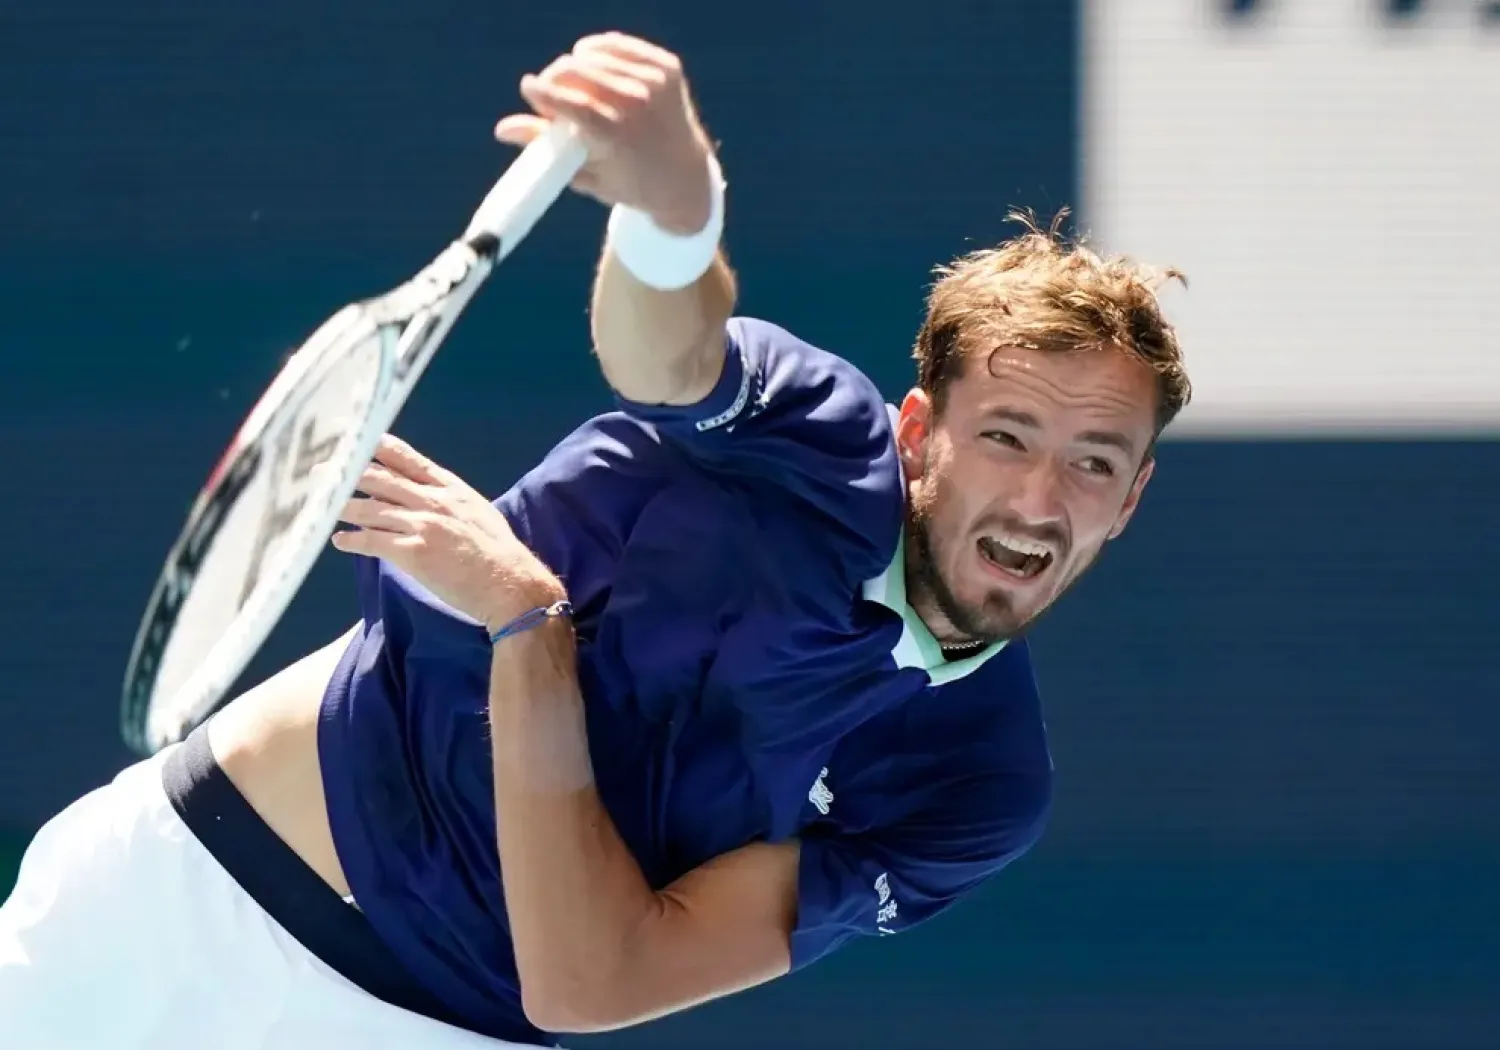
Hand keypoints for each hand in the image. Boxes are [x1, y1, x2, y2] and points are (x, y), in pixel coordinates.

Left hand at [330, 435, 564, 631]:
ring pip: (371, 509)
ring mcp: (422, 525)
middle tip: (318, 471)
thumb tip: (426, 498)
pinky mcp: (413, 552)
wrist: (509, 583)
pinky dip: (353, 540)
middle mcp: (433, 500)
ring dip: (342, 506)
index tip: (355, 439)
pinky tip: (339, 540)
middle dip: (347, 473)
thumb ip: (450, 500)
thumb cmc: (498, 552)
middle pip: (381, 479)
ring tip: (320, 506)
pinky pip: (373, 542)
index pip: (408, 459)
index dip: (379, 448)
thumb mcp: (478, 511)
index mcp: (449, 488)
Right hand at [495, 32, 716, 233]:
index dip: (542, 91)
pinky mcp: (666, 67)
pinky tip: (594, 66)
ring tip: (575, 87)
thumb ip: (545, 148)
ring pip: (592, 53)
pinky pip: (616, 45)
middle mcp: (639, 106)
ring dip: (575, 67)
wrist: (684, 179)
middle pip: (575, 70)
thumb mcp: (585, 175)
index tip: (527, 87)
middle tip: (551, 94)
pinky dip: (599, 53)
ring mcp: (656, 83)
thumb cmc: (626, 182)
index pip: (570, 102)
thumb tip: (502, 129)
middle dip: (554, 79)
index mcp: (619, 137)